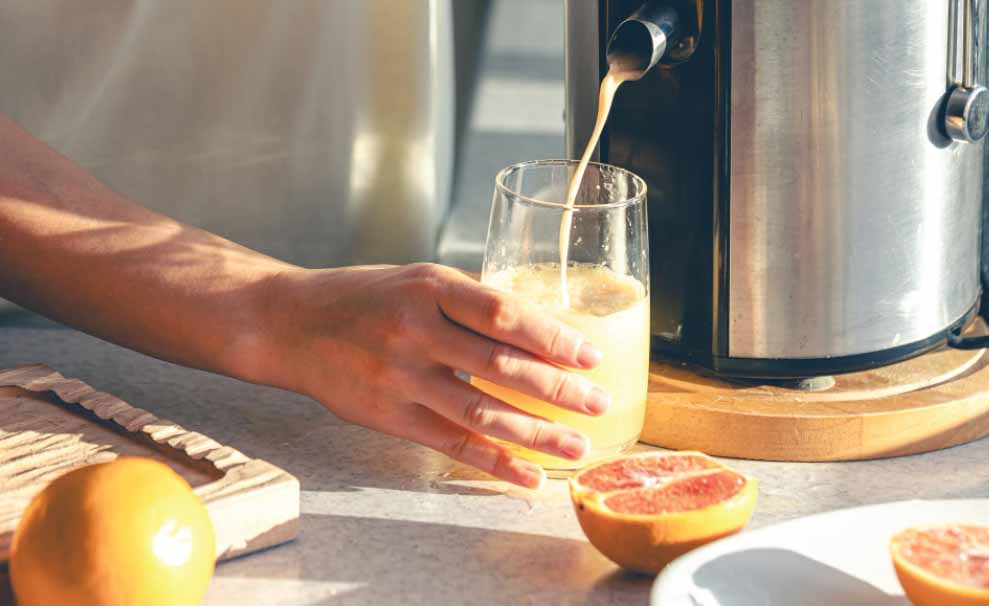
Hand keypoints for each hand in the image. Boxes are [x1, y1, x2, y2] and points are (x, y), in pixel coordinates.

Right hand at [254, 263, 608, 487]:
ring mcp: (400, 378)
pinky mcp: (390, 416)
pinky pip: (452, 444)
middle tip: (598, 403)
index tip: (590, 355)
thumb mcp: (417, 279)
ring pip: (481, 412)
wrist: (292, 325)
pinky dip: (495, 462)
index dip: (552, 338)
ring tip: (576, 446)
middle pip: (500, 367)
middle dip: (558, 390)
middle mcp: (415, 333)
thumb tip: (537, 326)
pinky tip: (528, 474)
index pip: (503, 314)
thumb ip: (470, 301)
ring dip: (536, 434)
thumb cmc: (363, 297)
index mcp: (429, 289)